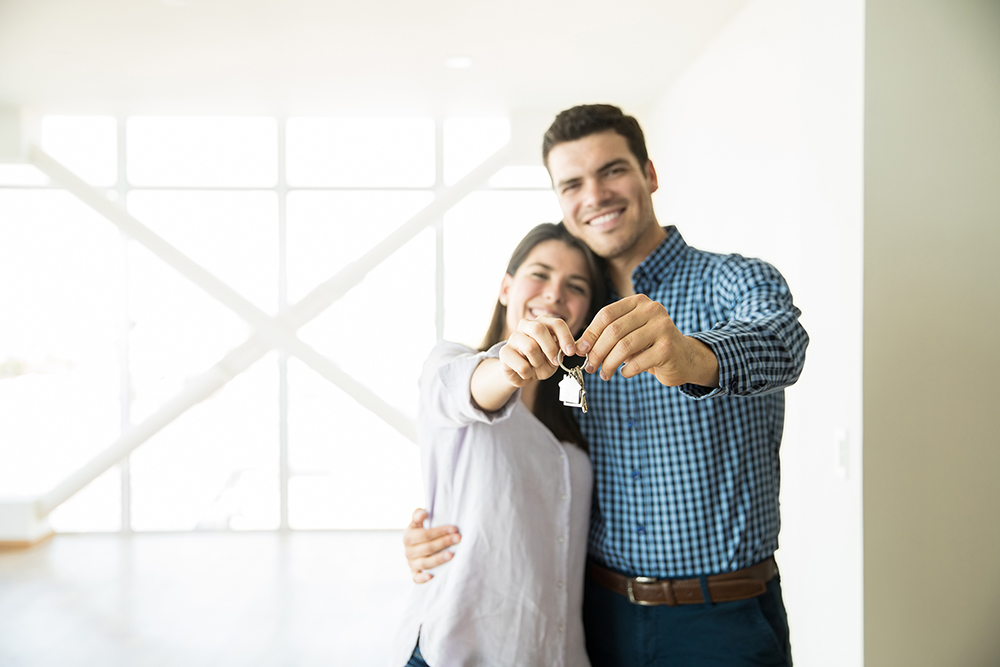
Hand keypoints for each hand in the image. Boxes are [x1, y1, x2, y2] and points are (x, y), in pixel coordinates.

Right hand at [403, 508, 461, 583]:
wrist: (417, 546)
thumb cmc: (421, 531)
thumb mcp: (417, 521)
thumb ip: (418, 514)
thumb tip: (423, 513)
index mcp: (408, 537)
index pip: (425, 534)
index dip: (440, 531)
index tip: (454, 528)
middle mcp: (408, 551)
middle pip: (427, 548)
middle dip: (444, 543)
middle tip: (458, 538)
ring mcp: (411, 563)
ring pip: (424, 563)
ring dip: (438, 559)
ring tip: (452, 555)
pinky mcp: (414, 574)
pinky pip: (416, 579)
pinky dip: (422, 579)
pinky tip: (431, 577)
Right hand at [498, 316, 577, 386]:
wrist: (522, 373)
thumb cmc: (541, 361)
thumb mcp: (555, 356)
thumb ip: (562, 350)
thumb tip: (568, 349)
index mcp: (542, 323)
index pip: (556, 323)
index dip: (565, 337)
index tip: (571, 352)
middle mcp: (526, 325)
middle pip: (538, 328)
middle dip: (550, 347)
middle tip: (555, 361)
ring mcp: (513, 337)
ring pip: (530, 347)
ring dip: (538, 362)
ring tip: (536, 366)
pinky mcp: (504, 352)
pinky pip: (522, 365)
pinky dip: (528, 373)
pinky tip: (526, 372)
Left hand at [575, 294, 718, 387]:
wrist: (684, 357)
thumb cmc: (649, 345)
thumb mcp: (629, 334)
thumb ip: (607, 335)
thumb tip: (579, 347)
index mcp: (639, 302)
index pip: (606, 314)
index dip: (590, 333)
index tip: (580, 350)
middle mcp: (652, 309)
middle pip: (613, 331)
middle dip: (597, 351)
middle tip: (590, 366)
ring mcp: (662, 327)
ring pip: (624, 347)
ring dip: (609, 364)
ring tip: (604, 374)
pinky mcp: (668, 348)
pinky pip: (638, 362)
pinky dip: (626, 370)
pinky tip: (624, 373)